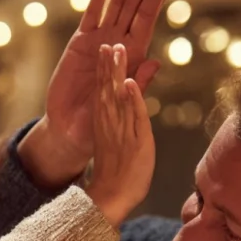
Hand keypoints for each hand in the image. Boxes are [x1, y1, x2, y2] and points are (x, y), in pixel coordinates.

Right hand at [20, 0, 173, 188]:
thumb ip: (138, 84)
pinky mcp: (81, 42)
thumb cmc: (104, 124)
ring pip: (117, 2)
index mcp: (135, 54)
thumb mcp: (125, 106)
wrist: (72, 131)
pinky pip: (92, 12)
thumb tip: (155, 63)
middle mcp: (120, 42)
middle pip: (136, 2)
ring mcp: (100, 39)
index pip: (149, 16)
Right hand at [82, 44, 154, 224]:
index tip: (105, 50)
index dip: (104, 70)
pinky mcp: (137, 141)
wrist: (113, 198)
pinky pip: (134, 116)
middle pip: (107, 89)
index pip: (103, 92)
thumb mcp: (118, 143)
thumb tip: (127, 111)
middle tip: (109, 42)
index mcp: (104, 124)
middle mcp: (110, 124)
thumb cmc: (117, 174)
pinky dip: (132, 99)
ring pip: (117, 97)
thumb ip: (123, 123)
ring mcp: (122, 131)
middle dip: (108, 65)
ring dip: (116, 73)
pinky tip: (128, 82)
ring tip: (116, 51)